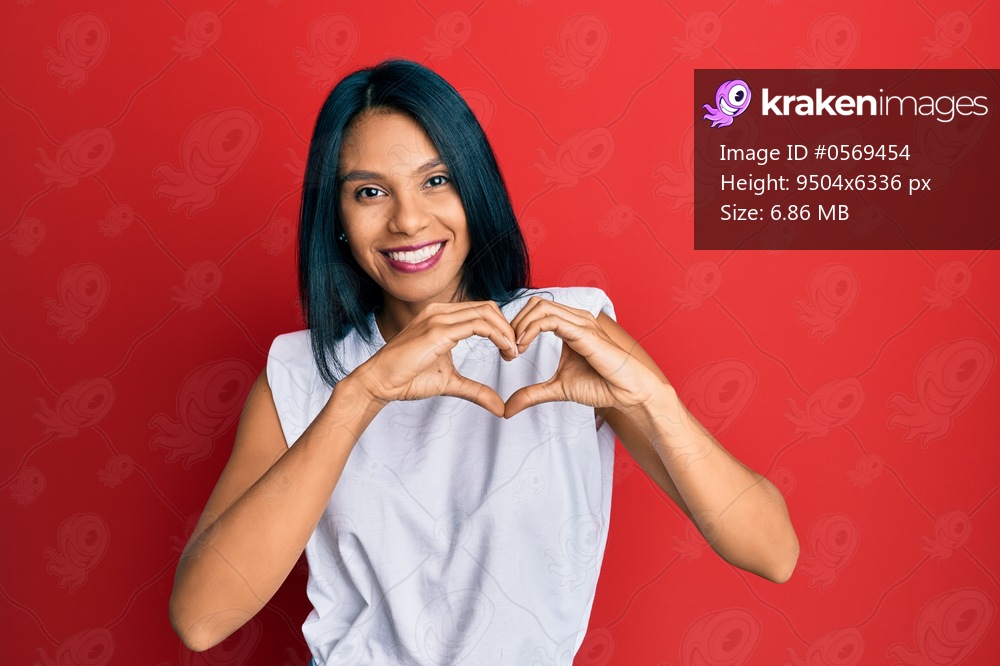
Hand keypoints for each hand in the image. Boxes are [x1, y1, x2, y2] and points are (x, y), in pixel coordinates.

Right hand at [351, 301, 518, 417]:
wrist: (379, 382)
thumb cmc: (407, 379)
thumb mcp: (449, 382)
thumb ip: (475, 390)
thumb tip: (500, 407)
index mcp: (441, 317)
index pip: (481, 311)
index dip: (501, 327)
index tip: (510, 350)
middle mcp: (440, 311)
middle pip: (488, 308)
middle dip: (508, 327)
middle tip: (516, 351)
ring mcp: (438, 318)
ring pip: (486, 313)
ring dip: (506, 332)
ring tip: (513, 353)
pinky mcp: (438, 331)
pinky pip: (478, 325)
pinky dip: (498, 336)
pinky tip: (505, 351)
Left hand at [504, 296, 661, 418]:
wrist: (628, 393)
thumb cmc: (601, 386)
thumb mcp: (557, 389)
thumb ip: (532, 394)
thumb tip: (507, 409)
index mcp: (569, 326)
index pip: (535, 311)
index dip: (516, 327)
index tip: (508, 353)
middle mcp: (575, 319)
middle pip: (534, 303)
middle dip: (514, 323)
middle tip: (508, 350)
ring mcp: (580, 323)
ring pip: (540, 307)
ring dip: (520, 326)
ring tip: (514, 350)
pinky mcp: (584, 332)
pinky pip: (549, 320)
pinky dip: (530, 330)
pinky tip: (523, 347)